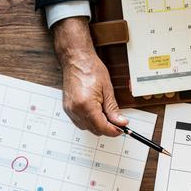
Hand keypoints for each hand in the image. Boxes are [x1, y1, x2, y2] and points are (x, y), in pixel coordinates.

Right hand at [52, 17, 127, 136]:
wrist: (76, 60)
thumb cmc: (90, 69)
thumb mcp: (107, 89)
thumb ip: (113, 109)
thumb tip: (120, 122)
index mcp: (86, 105)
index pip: (102, 127)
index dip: (114, 131)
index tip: (122, 129)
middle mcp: (76, 109)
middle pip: (94, 130)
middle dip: (107, 128)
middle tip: (117, 121)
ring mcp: (70, 110)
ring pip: (87, 128)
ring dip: (98, 125)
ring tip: (106, 114)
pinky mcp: (68, 108)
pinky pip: (80, 122)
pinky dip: (90, 121)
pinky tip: (96, 112)